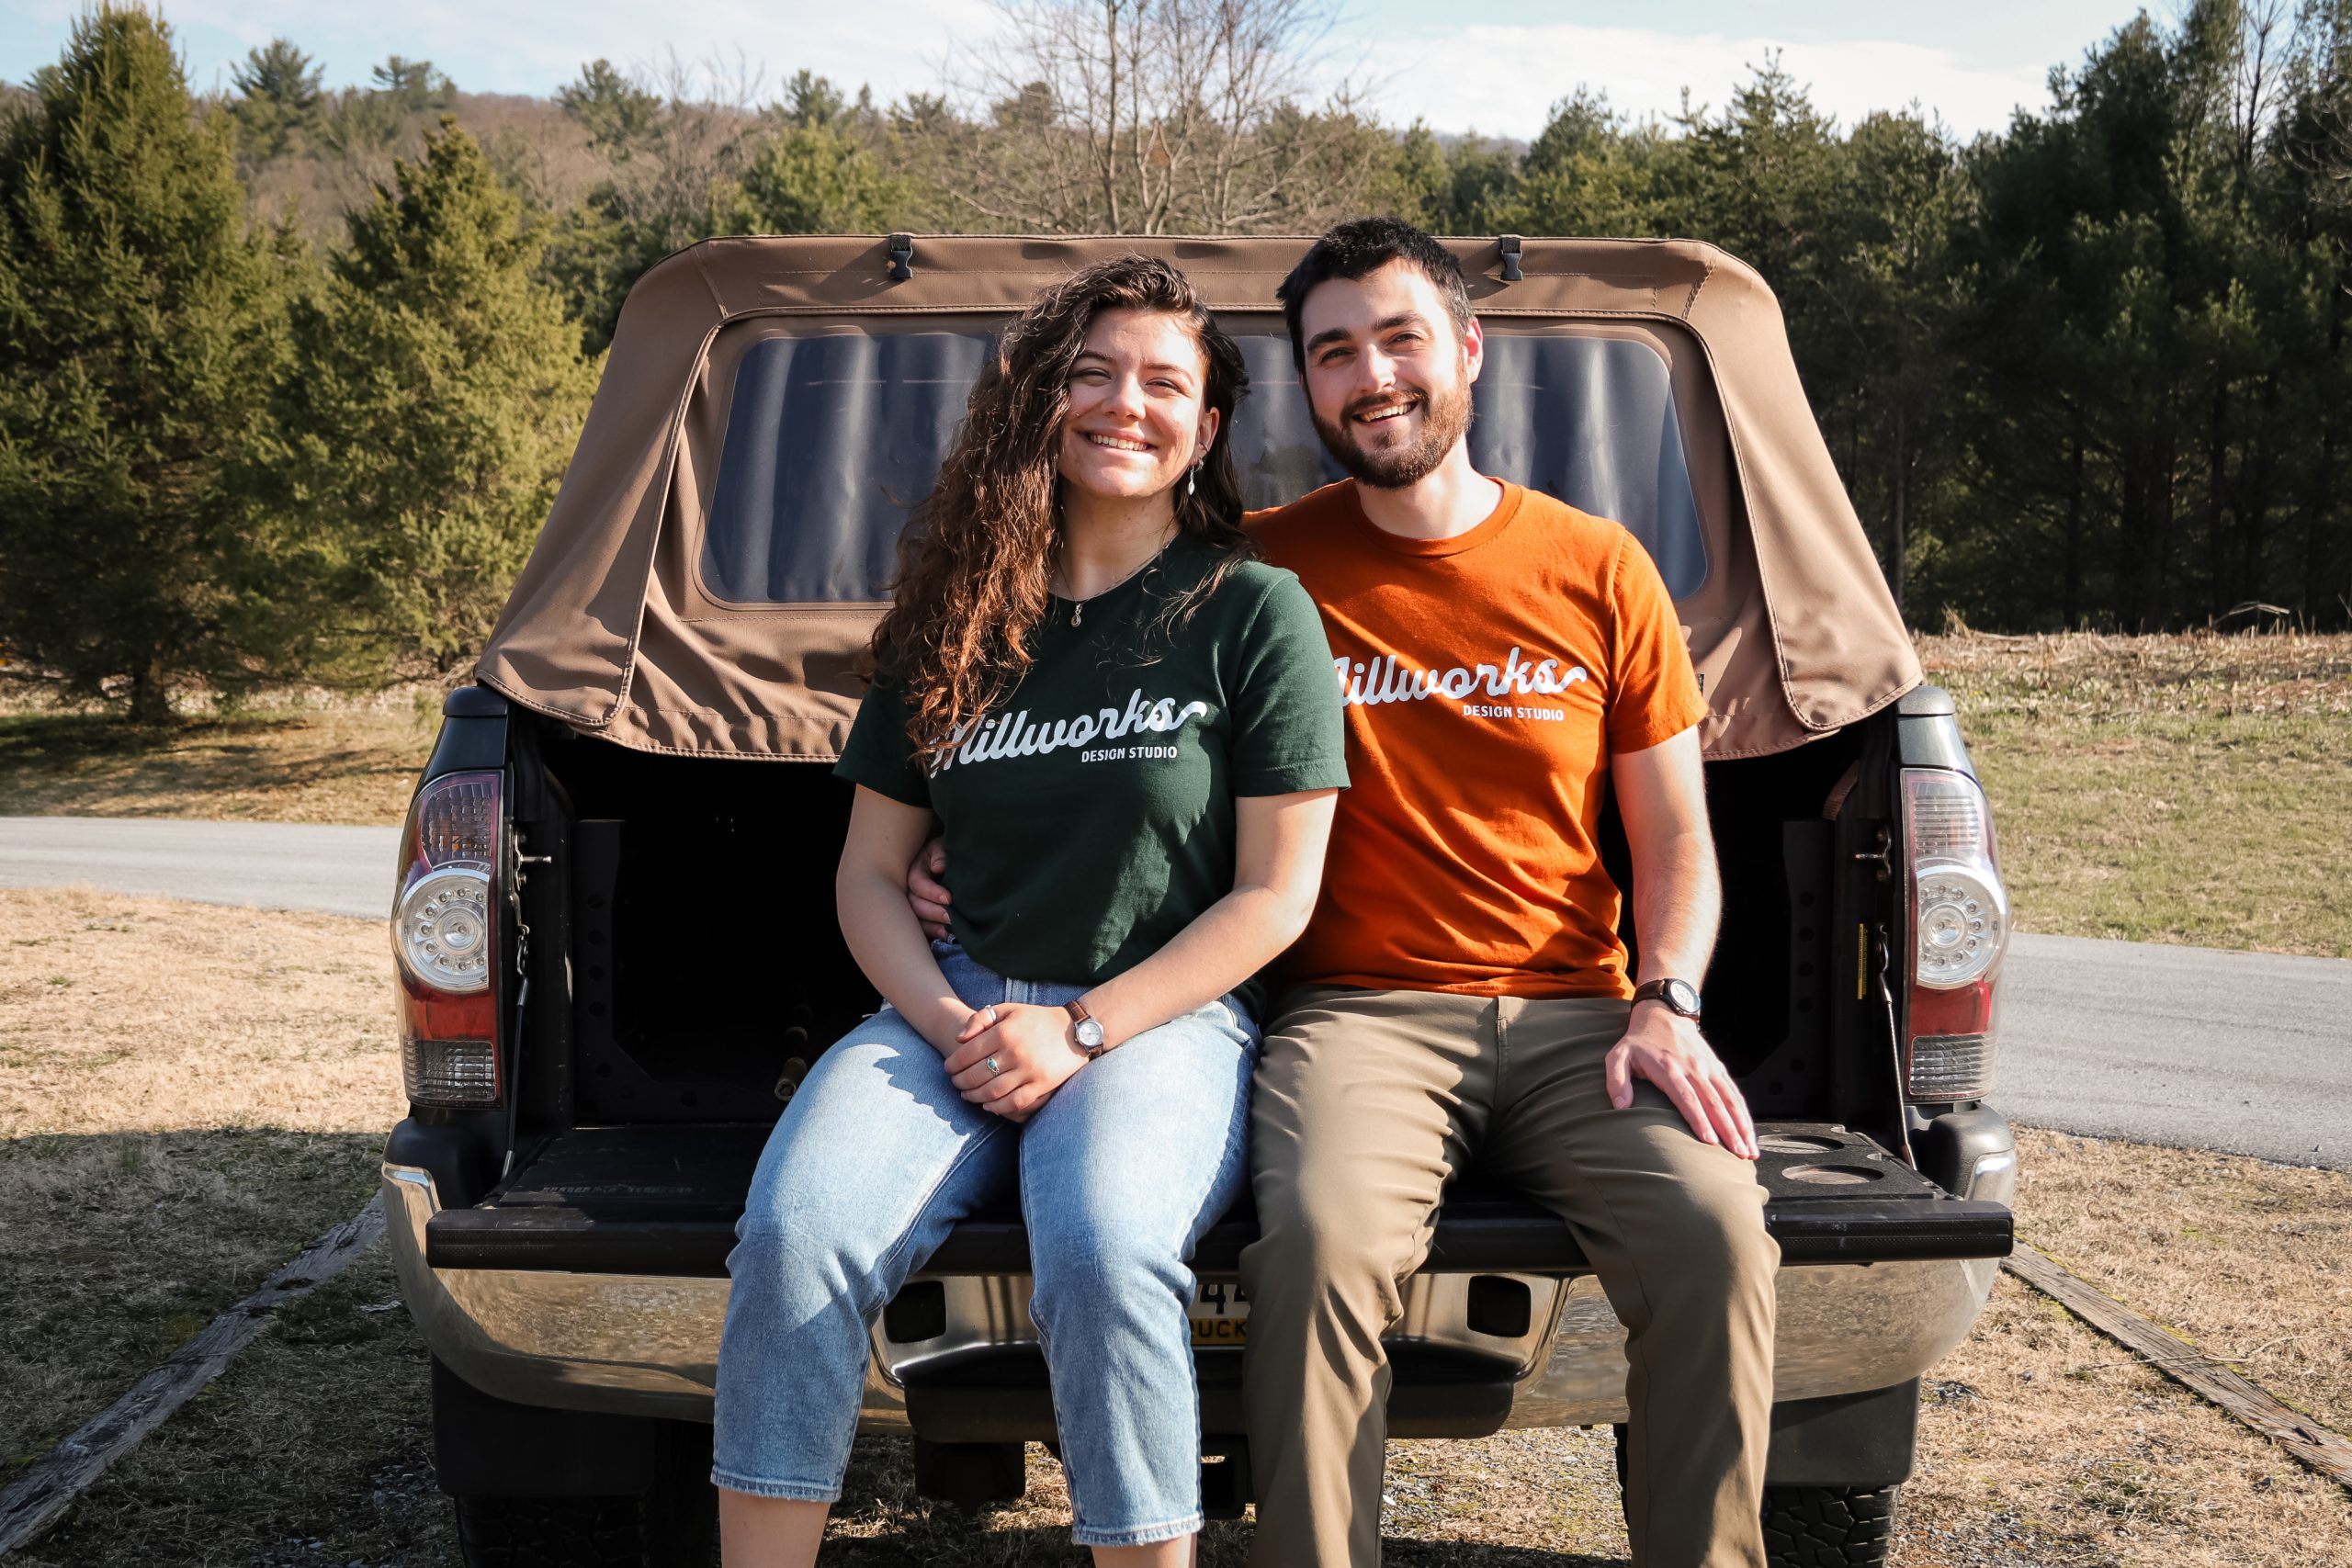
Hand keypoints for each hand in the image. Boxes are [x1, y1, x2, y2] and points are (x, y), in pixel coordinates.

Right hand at [907, 837, 950, 941]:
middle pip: (913, 903)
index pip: (916, 882)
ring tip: (947, 930)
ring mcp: (912, 903)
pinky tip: (944, 935)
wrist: (950, 860)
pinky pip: (920, 928)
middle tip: (950, 916)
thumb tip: (937, 868)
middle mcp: (909, 888)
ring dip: (931, 926)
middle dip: (932, 911)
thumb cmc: (947, 853)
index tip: (948, 898)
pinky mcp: (920, 915)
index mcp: (914, 868)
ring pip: (914, 918)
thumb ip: (941, 854)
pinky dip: (931, 933)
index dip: (931, 891)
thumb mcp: (943, 846)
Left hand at [942, 1002, 1087, 1120]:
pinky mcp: (1042, 1085)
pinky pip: (1013, 1102)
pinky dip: (997, 1107)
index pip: (968, 1053)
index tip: (948, 1068)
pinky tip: (988, 1105)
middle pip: (976, 1075)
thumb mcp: (1008, 1010)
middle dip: (960, 1082)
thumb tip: (959, 1040)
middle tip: (955, 1083)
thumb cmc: (1037, 1019)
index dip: (953, 1064)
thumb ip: (981, 1019)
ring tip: (967, 1095)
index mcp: (1004, 1032)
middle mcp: (1015, 1052)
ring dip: (974, 1097)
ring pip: (992, 1092)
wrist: (1075, 1030)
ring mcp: (1029, 1070)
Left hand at [1606, 1003, 1757, 1159]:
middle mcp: (1693, 1068)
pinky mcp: (1718, 1068)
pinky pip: (1734, 1092)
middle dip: (1728, 1130)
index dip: (1699, 1119)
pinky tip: (1750, 1133)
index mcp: (1669, 1069)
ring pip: (1729, 1099)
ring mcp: (1709, 1068)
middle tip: (1739, 1154)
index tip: (1709, 1141)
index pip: (1687, 1097)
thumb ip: (1616, 1081)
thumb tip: (1620, 1107)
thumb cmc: (1638, 1042)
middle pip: (1714, 1102)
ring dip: (1742, 1125)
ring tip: (1749, 1151)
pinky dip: (1744, 1113)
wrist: (1663, 1014)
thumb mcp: (1618, 1056)